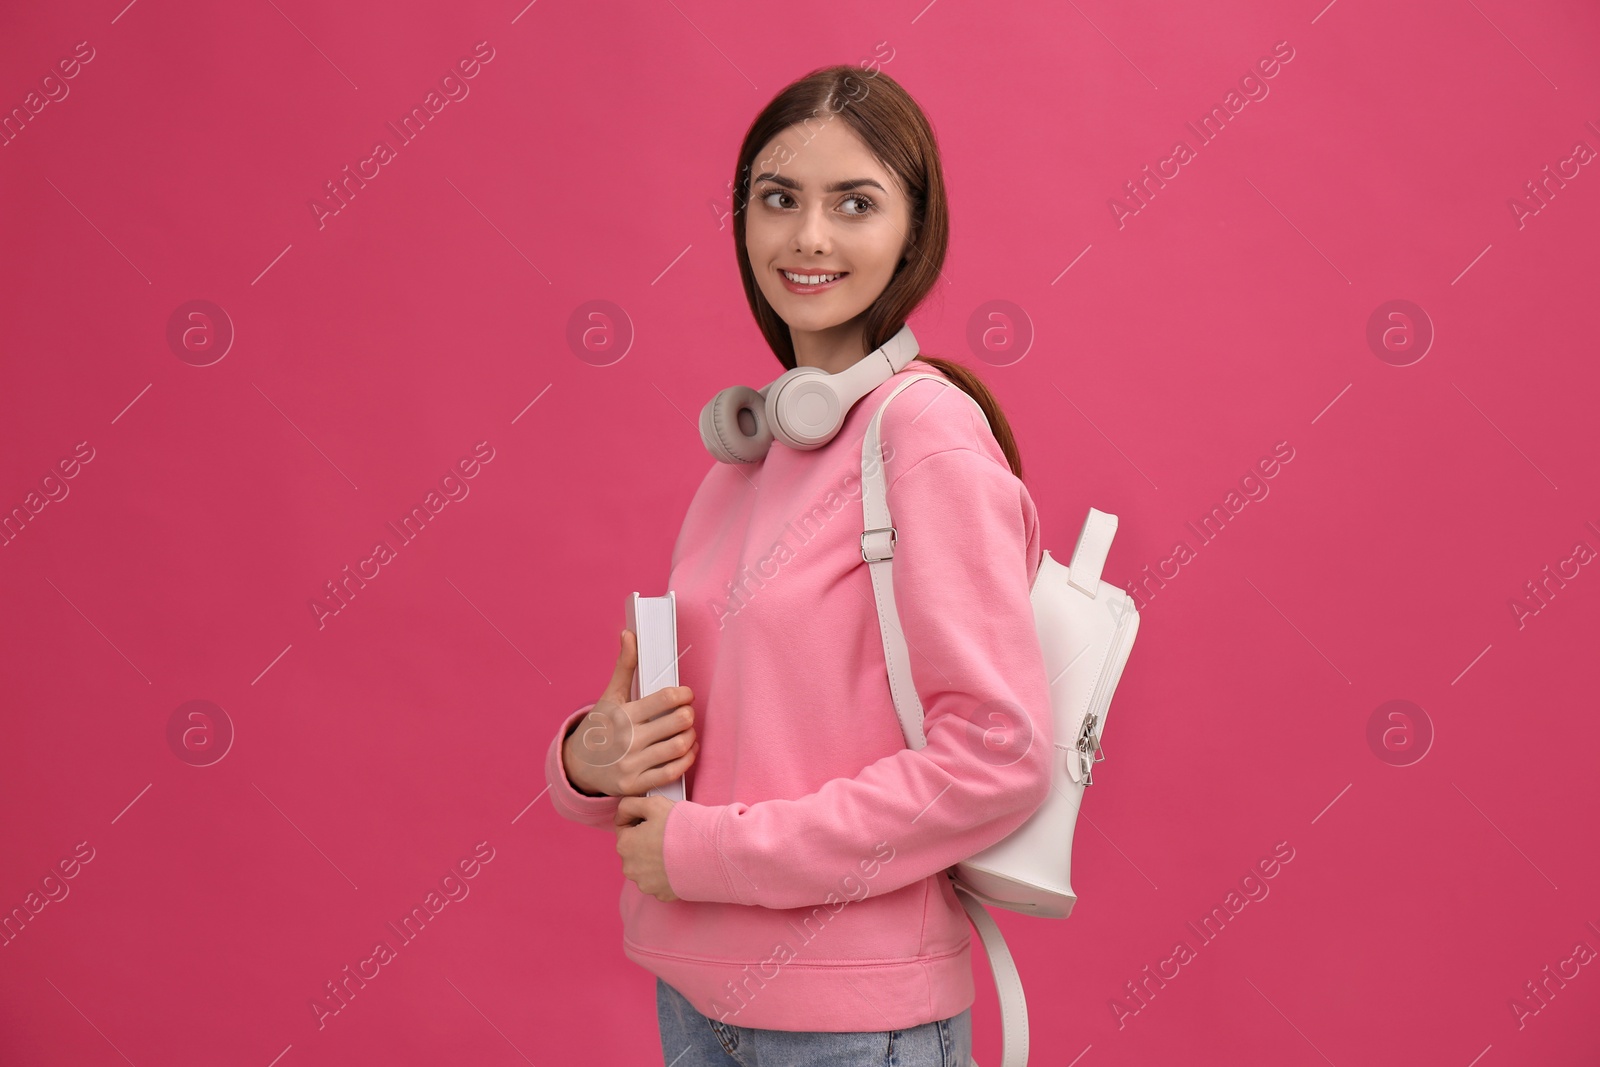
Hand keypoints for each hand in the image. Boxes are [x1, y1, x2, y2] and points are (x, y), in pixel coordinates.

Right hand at [563, 629, 699, 797]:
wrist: (577, 767)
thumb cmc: (599, 727)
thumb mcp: (609, 697)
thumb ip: (624, 666)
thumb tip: (629, 634)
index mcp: (623, 715)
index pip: (666, 699)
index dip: (684, 694)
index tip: (686, 694)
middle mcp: (627, 740)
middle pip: (678, 722)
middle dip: (689, 714)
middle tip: (687, 712)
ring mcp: (632, 764)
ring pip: (679, 747)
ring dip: (691, 736)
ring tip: (688, 730)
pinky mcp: (636, 785)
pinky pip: (673, 772)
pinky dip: (687, 758)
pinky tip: (687, 749)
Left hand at [615, 795, 677, 901]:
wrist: (711, 852)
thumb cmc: (682, 826)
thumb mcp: (653, 803)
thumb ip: (630, 804)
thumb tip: (622, 812)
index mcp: (625, 845)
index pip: (624, 828)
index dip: (640, 821)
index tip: (656, 820)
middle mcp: (630, 868)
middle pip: (635, 850)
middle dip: (646, 841)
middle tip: (668, 833)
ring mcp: (646, 884)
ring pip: (646, 867)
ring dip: (655, 859)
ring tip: (676, 849)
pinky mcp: (661, 894)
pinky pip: (659, 881)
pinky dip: (667, 873)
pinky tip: (679, 864)